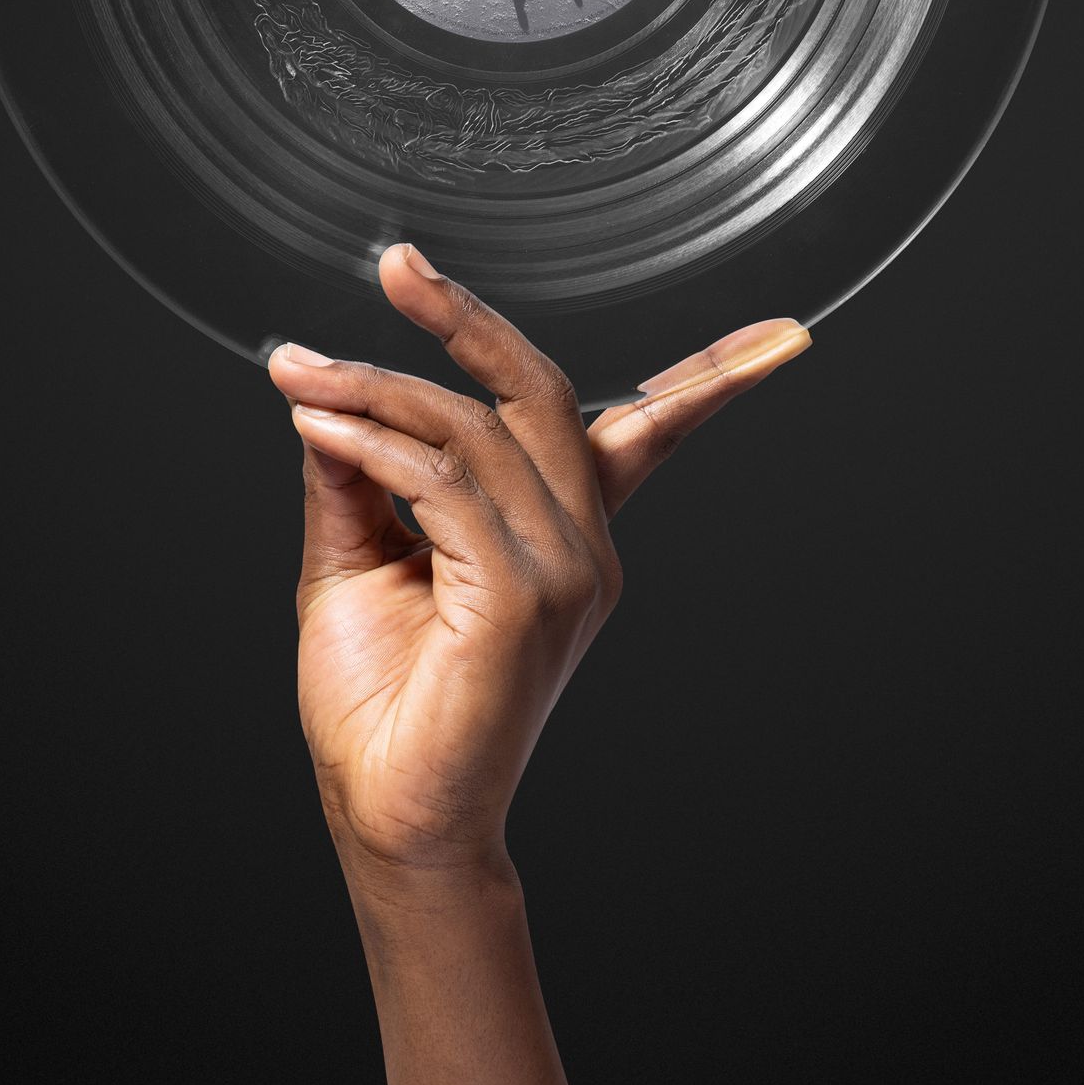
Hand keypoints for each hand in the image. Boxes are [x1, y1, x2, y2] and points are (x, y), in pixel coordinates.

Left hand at [268, 243, 808, 888]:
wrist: (388, 818)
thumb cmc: (381, 705)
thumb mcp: (359, 560)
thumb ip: (359, 476)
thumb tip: (329, 389)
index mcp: (567, 536)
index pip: (652, 434)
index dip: (718, 377)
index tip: (785, 338)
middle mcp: (584, 547)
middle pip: (540, 393)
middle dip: (467, 320)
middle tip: (398, 265)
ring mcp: (565, 572)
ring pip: (475, 429)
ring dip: (376, 390)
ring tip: (298, 377)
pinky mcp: (525, 597)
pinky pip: (443, 483)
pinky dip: (373, 443)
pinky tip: (317, 426)